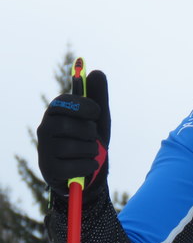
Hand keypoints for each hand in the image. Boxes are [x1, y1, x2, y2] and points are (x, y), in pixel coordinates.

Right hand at [37, 70, 110, 200]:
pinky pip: (74, 166)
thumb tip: (96, 72)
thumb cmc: (89, 138)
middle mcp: (44, 129)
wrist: (86, 170)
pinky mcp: (50, 170)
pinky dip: (89, 165)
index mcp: (55, 113)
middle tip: (92, 136)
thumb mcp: (97, 118)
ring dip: (91, 149)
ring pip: (72, 147)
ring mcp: (45, 150)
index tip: (97, 112)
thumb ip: (98, 96)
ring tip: (91, 151)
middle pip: (67, 125)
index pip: (61, 102)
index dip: (82, 105)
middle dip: (88, 131)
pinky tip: (89, 164)